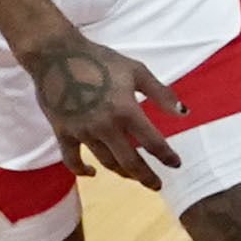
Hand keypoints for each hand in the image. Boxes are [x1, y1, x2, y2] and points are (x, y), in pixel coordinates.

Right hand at [19, 26, 182, 182]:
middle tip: (157, 185)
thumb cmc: (100, 60)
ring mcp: (83, 132)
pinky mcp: (63, 133)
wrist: (56, 56)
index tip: (175, 165)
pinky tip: (93, 174)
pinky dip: (82, 170)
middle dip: (146, 176)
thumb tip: (183, 113)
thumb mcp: (136, 71)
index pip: (152, 143)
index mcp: (126, 111)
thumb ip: (160, 93)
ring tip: (133, 177)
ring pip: (106, 161)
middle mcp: (106, 127)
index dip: (166, 156)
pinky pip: (72, 159)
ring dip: (122, 173)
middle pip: (130, 161)